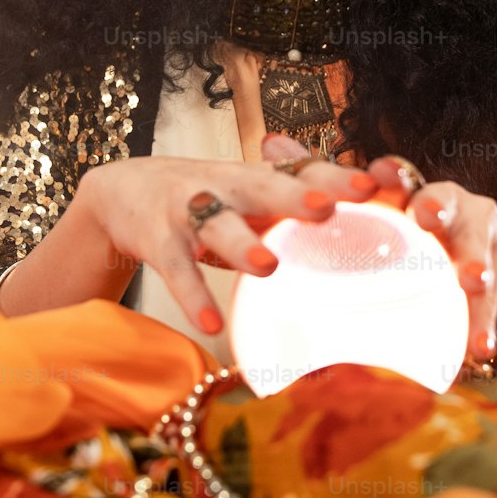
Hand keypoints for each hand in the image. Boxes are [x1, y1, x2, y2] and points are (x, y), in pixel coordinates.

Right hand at [75, 144, 378, 338]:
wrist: (124, 190)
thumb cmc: (209, 199)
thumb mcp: (252, 197)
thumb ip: (297, 212)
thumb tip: (369, 239)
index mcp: (259, 178)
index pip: (303, 172)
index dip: (336, 178)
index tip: (372, 187)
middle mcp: (228, 187)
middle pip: (265, 188)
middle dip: (295, 197)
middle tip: (326, 208)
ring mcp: (190, 211)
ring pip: (219, 227)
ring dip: (243, 244)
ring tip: (269, 266)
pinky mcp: (159, 240)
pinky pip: (177, 271)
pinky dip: (193, 298)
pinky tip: (211, 324)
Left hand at [366, 155, 496, 357]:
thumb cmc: (429, 250)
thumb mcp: (401, 243)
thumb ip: (364, 259)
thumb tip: (299, 309)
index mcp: (411, 198)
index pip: (398, 179)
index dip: (389, 174)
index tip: (378, 174)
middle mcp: (448, 205)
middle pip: (441, 200)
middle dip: (434, 206)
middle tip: (427, 217)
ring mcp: (481, 229)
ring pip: (475, 243)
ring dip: (474, 260)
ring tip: (473, 281)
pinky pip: (493, 296)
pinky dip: (484, 321)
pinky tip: (481, 345)